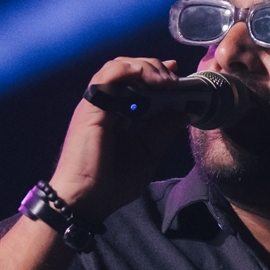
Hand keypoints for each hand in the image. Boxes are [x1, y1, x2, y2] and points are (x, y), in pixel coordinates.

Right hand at [49, 56, 186, 220]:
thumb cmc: (111, 183)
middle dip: (154, 68)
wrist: (86, 201)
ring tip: (165, 80)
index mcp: (117, 114)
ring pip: (118, 68)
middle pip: (128, 70)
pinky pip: (107, 78)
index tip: (176, 74)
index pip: (135, 83)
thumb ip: (163, 131)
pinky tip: (146, 76)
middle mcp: (105, 105)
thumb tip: (183, 111)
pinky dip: (127, 70)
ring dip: (145, 67)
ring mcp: (96, 104)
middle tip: (174, 80)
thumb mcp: (147, 153)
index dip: (155, 74)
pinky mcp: (91, 108)